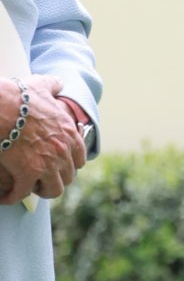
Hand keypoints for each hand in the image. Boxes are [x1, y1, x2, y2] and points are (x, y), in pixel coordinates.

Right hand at [0, 74, 87, 204]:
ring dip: (40, 190)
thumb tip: (59, 83)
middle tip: (40, 177)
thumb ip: (52, 86)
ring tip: (27, 188)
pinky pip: (22, 194)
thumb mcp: (40, 86)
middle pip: (68, 177)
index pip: (79, 159)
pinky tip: (5, 197)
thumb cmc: (17, 96)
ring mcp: (47, 165)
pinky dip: (12, 197)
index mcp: (69, 134)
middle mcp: (63, 151)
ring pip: (53, 190)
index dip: (67, 164)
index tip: (56, 165)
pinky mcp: (27, 174)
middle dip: (54, 178)